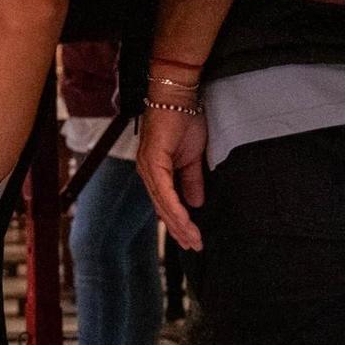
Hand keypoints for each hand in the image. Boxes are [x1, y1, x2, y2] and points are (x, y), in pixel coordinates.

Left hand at [137, 104, 207, 251]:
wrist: (179, 97)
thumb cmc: (184, 122)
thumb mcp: (193, 158)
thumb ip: (192, 181)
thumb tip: (196, 203)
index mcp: (157, 172)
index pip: (166, 204)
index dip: (179, 223)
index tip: (193, 239)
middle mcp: (148, 172)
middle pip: (162, 209)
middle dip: (179, 230)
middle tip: (195, 246)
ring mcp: (148, 167)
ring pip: (162, 203)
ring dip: (178, 223)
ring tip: (192, 239)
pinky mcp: (152, 160)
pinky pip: (163, 189)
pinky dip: (173, 206)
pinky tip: (184, 220)